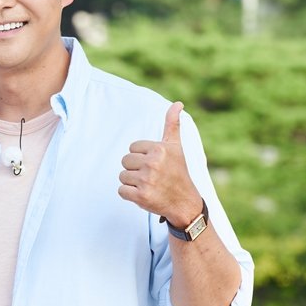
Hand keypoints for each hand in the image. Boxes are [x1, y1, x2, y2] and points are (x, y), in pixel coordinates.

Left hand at [118, 101, 201, 226]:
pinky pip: (121, 191)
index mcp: (159, 149)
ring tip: (148, 185)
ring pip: (122, 176)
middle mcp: (153, 163)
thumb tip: (177, 104)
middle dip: (134, 169)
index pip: (132, 148)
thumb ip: (172, 124)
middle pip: (125, 161)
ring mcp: (146, 181)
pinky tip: (143, 194)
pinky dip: (129, 194)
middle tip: (150, 176)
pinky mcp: (141, 196)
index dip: (141, 157)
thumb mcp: (176, 147)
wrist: (184, 201)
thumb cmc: (178, 172)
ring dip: (132, 182)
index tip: (154, 164)